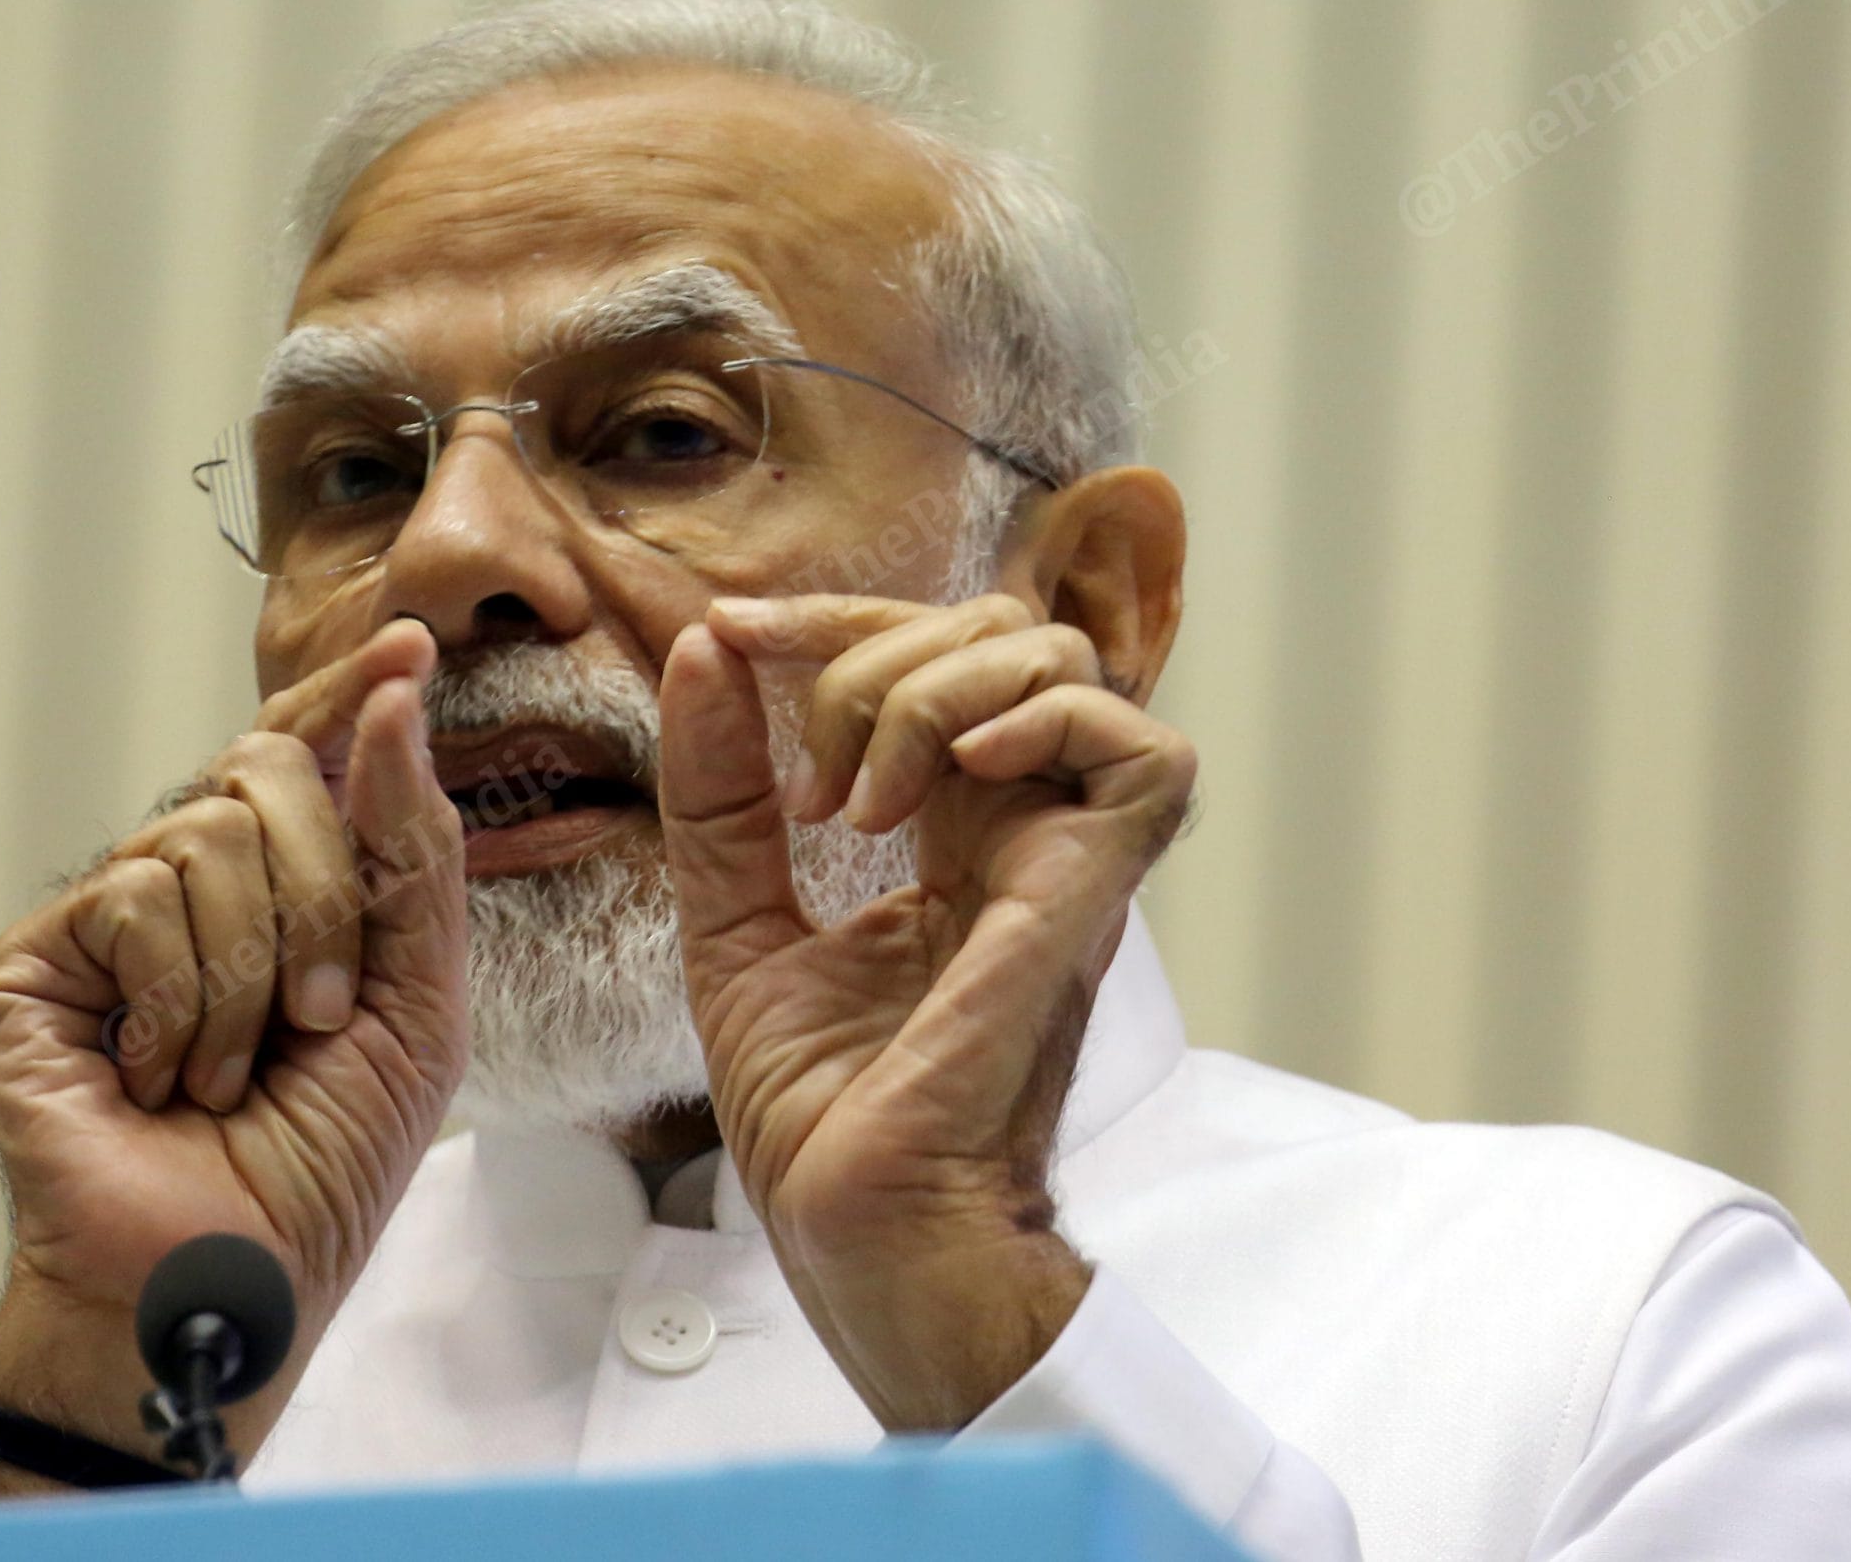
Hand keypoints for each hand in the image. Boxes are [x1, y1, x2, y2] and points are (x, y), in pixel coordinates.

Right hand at [0, 619, 466, 1491]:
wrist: (229, 1283)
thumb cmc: (317, 1165)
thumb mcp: (416, 1002)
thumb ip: (412, 853)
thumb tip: (396, 694)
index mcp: (278, 890)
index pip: (304, 756)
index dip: (349, 694)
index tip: (411, 645)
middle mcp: (187, 886)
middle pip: (266, 772)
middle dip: (327, 895)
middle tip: (318, 1018)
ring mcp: (105, 921)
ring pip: (203, 832)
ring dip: (253, 972)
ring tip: (231, 1072)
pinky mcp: (31, 962)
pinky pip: (133, 896)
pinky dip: (179, 1000)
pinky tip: (158, 1078)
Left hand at [660, 593, 1195, 1431]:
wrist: (856, 1227)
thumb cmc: (817, 1112)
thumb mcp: (733, 920)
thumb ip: (721, 795)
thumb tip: (704, 653)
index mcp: (949, 830)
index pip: (930, 655)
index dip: (832, 623)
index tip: (726, 636)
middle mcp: (1019, 828)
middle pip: (1001, 630)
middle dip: (872, 646)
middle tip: (803, 768)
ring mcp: (1063, 860)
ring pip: (1068, 662)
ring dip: (936, 686)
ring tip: (862, 804)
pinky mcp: (1087, 903)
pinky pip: (1147, 755)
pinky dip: (1051, 723)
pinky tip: (956, 776)